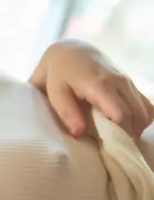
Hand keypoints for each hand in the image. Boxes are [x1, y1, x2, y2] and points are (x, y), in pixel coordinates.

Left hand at [30, 39, 153, 137]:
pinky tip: (126, 126)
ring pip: (145, 111)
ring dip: (136, 127)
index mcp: (101, 85)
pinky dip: (141, 118)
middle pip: (138, 115)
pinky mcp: (131, 84)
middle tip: (112, 146)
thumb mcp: (55, 93)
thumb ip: (66, 112)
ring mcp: (128, 82)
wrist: (70, 52)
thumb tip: (78, 134)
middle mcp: (120, 82)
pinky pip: (146, 105)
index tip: (108, 146)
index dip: (119, 133)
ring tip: (117, 138)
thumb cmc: (59, 75)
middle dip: (128, 134)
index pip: (121, 114)